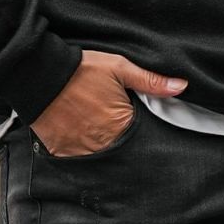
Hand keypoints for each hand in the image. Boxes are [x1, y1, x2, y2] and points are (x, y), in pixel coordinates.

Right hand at [29, 50, 187, 156]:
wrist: (42, 74)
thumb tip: (181, 86)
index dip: (136, 120)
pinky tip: (77, 125)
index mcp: (122, 125)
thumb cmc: (82, 69)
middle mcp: (103, 144)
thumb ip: (151, 81)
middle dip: (118, 131)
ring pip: (100, 151)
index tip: (128, 109)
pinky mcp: (62, 152)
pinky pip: (78, 155)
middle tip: (106, 110)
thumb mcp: (120, 68)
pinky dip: (80, 143)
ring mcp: (81, 151)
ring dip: (100, 138)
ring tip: (91, 116)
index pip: (140, 132)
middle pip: (120, 143)